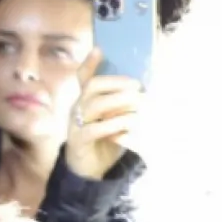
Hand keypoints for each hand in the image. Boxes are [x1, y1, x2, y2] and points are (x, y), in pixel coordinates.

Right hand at [65, 54, 142, 179]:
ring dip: (119, 102)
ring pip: (95, 105)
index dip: (89, 63)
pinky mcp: (80, 141)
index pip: (83, 78)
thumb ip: (122, 106)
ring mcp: (76, 125)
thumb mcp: (114, 120)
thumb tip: (144, 91)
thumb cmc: (104, 142)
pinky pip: (96, 129)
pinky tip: (129, 125)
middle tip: (138, 86)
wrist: (88, 172)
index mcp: (85, 102)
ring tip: (138, 104)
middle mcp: (78, 109)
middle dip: (116, 83)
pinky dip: (115, 125)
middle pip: (92, 87)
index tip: (99, 49)